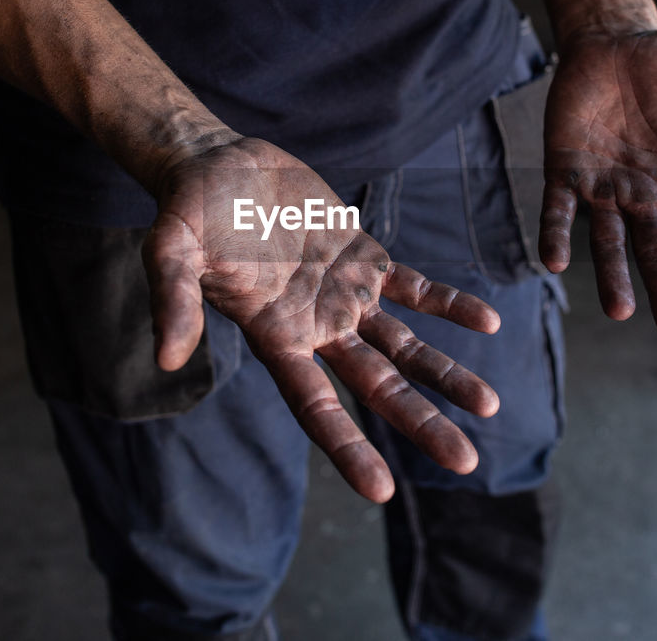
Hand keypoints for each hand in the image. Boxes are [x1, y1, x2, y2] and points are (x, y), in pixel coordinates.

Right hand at [142, 137, 500, 502]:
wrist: (217, 166)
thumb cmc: (187, 213)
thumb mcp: (170, 252)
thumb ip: (174, 301)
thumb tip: (166, 358)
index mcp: (274, 336)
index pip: (315, 406)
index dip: (347, 448)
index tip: (382, 491)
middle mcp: (316, 327)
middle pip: (376, 387)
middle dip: (420, 423)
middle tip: (465, 462)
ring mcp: (344, 294)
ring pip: (404, 346)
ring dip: (446, 374)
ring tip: (490, 407)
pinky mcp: (363, 257)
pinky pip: (415, 287)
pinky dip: (449, 304)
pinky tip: (489, 323)